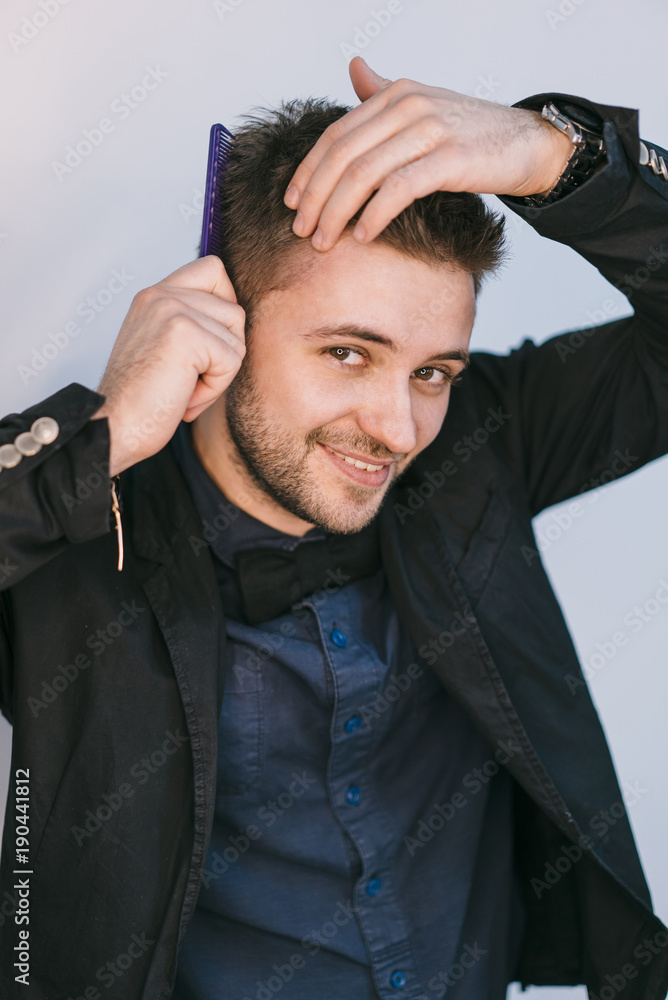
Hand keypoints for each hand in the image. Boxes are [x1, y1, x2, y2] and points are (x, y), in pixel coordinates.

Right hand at [92, 256, 245, 475]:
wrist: (112, 428)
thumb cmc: (140, 400)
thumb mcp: (166, 348)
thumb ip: (193, 323)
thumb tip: (237, 318)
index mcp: (155, 295)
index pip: (213, 270)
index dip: (225, 306)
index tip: (206, 345)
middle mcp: (161, 294)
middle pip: (234, 312)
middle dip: (224, 354)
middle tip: (191, 378)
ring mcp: (171, 309)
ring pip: (236, 338)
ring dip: (219, 375)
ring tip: (184, 388)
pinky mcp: (184, 333)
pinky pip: (231, 361)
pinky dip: (214, 389)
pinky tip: (184, 398)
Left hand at [284, 56, 573, 250]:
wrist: (529, 144)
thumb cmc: (474, 134)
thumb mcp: (424, 107)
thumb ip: (384, 95)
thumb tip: (354, 68)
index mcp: (396, 93)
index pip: (337, 134)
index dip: (309, 170)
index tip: (291, 201)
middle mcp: (409, 104)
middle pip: (343, 155)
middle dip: (316, 197)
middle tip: (301, 230)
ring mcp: (430, 129)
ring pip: (364, 174)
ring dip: (337, 212)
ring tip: (325, 240)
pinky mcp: (450, 158)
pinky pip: (398, 190)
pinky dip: (374, 215)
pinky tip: (362, 236)